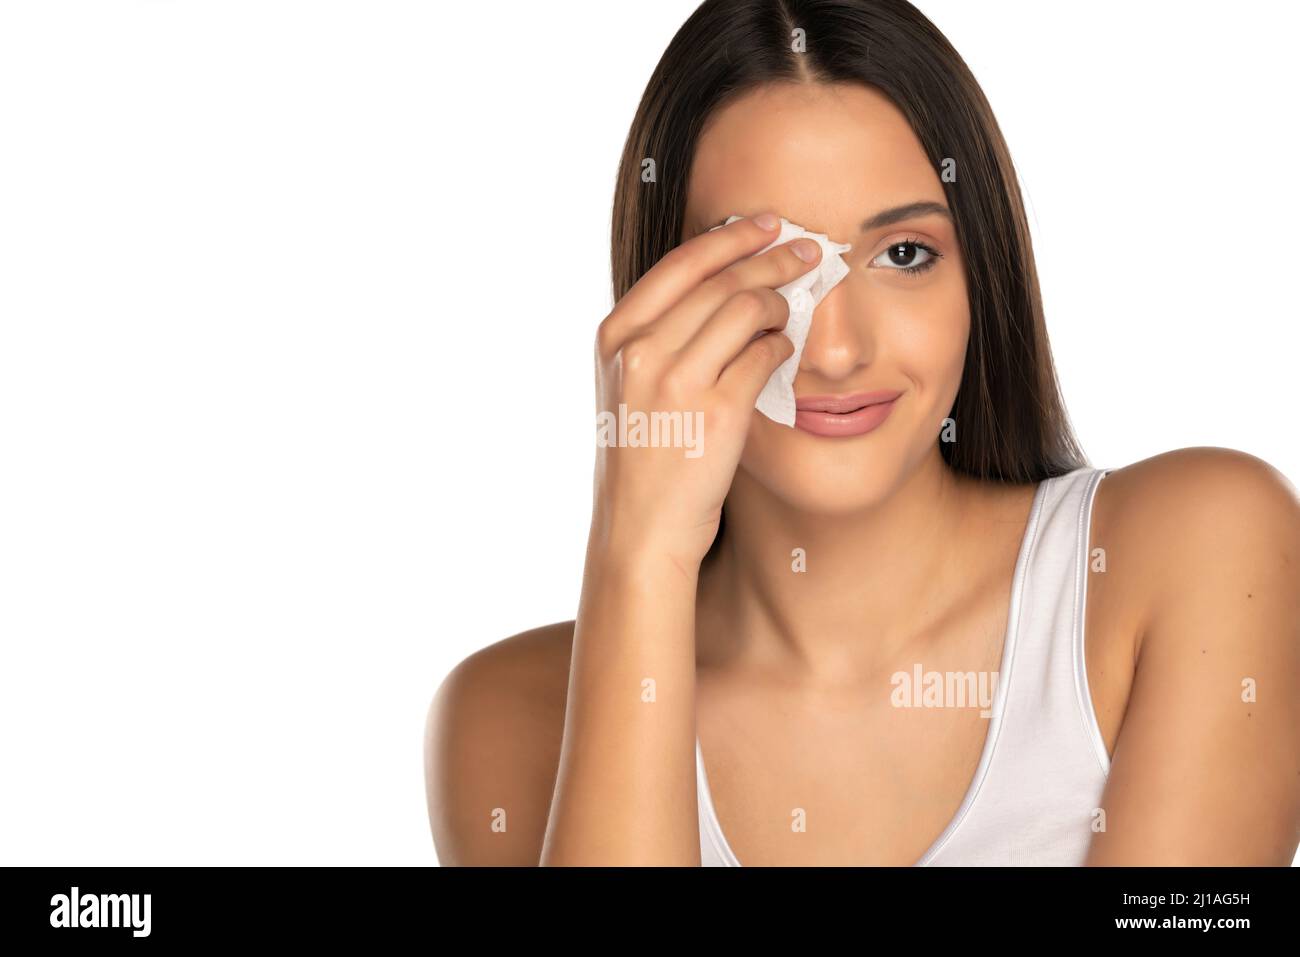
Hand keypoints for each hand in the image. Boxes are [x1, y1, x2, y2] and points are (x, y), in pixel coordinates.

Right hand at [590, 213, 823, 572]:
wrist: (641, 527)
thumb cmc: (642, 458)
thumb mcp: (627, 387)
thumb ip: (655, 337)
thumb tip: (717, 285)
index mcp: (616, 337)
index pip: (681, 264)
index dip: (728, 238)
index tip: (762, 224)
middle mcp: (642, 351)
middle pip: (721, 280)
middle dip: (771, 258)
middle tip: (807, 251)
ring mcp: (677, 381)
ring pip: (747, 309)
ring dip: (781, 301)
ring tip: (795, 306)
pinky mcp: (717, 411)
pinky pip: (764, 355)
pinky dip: (782, 345)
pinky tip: (787, 350)